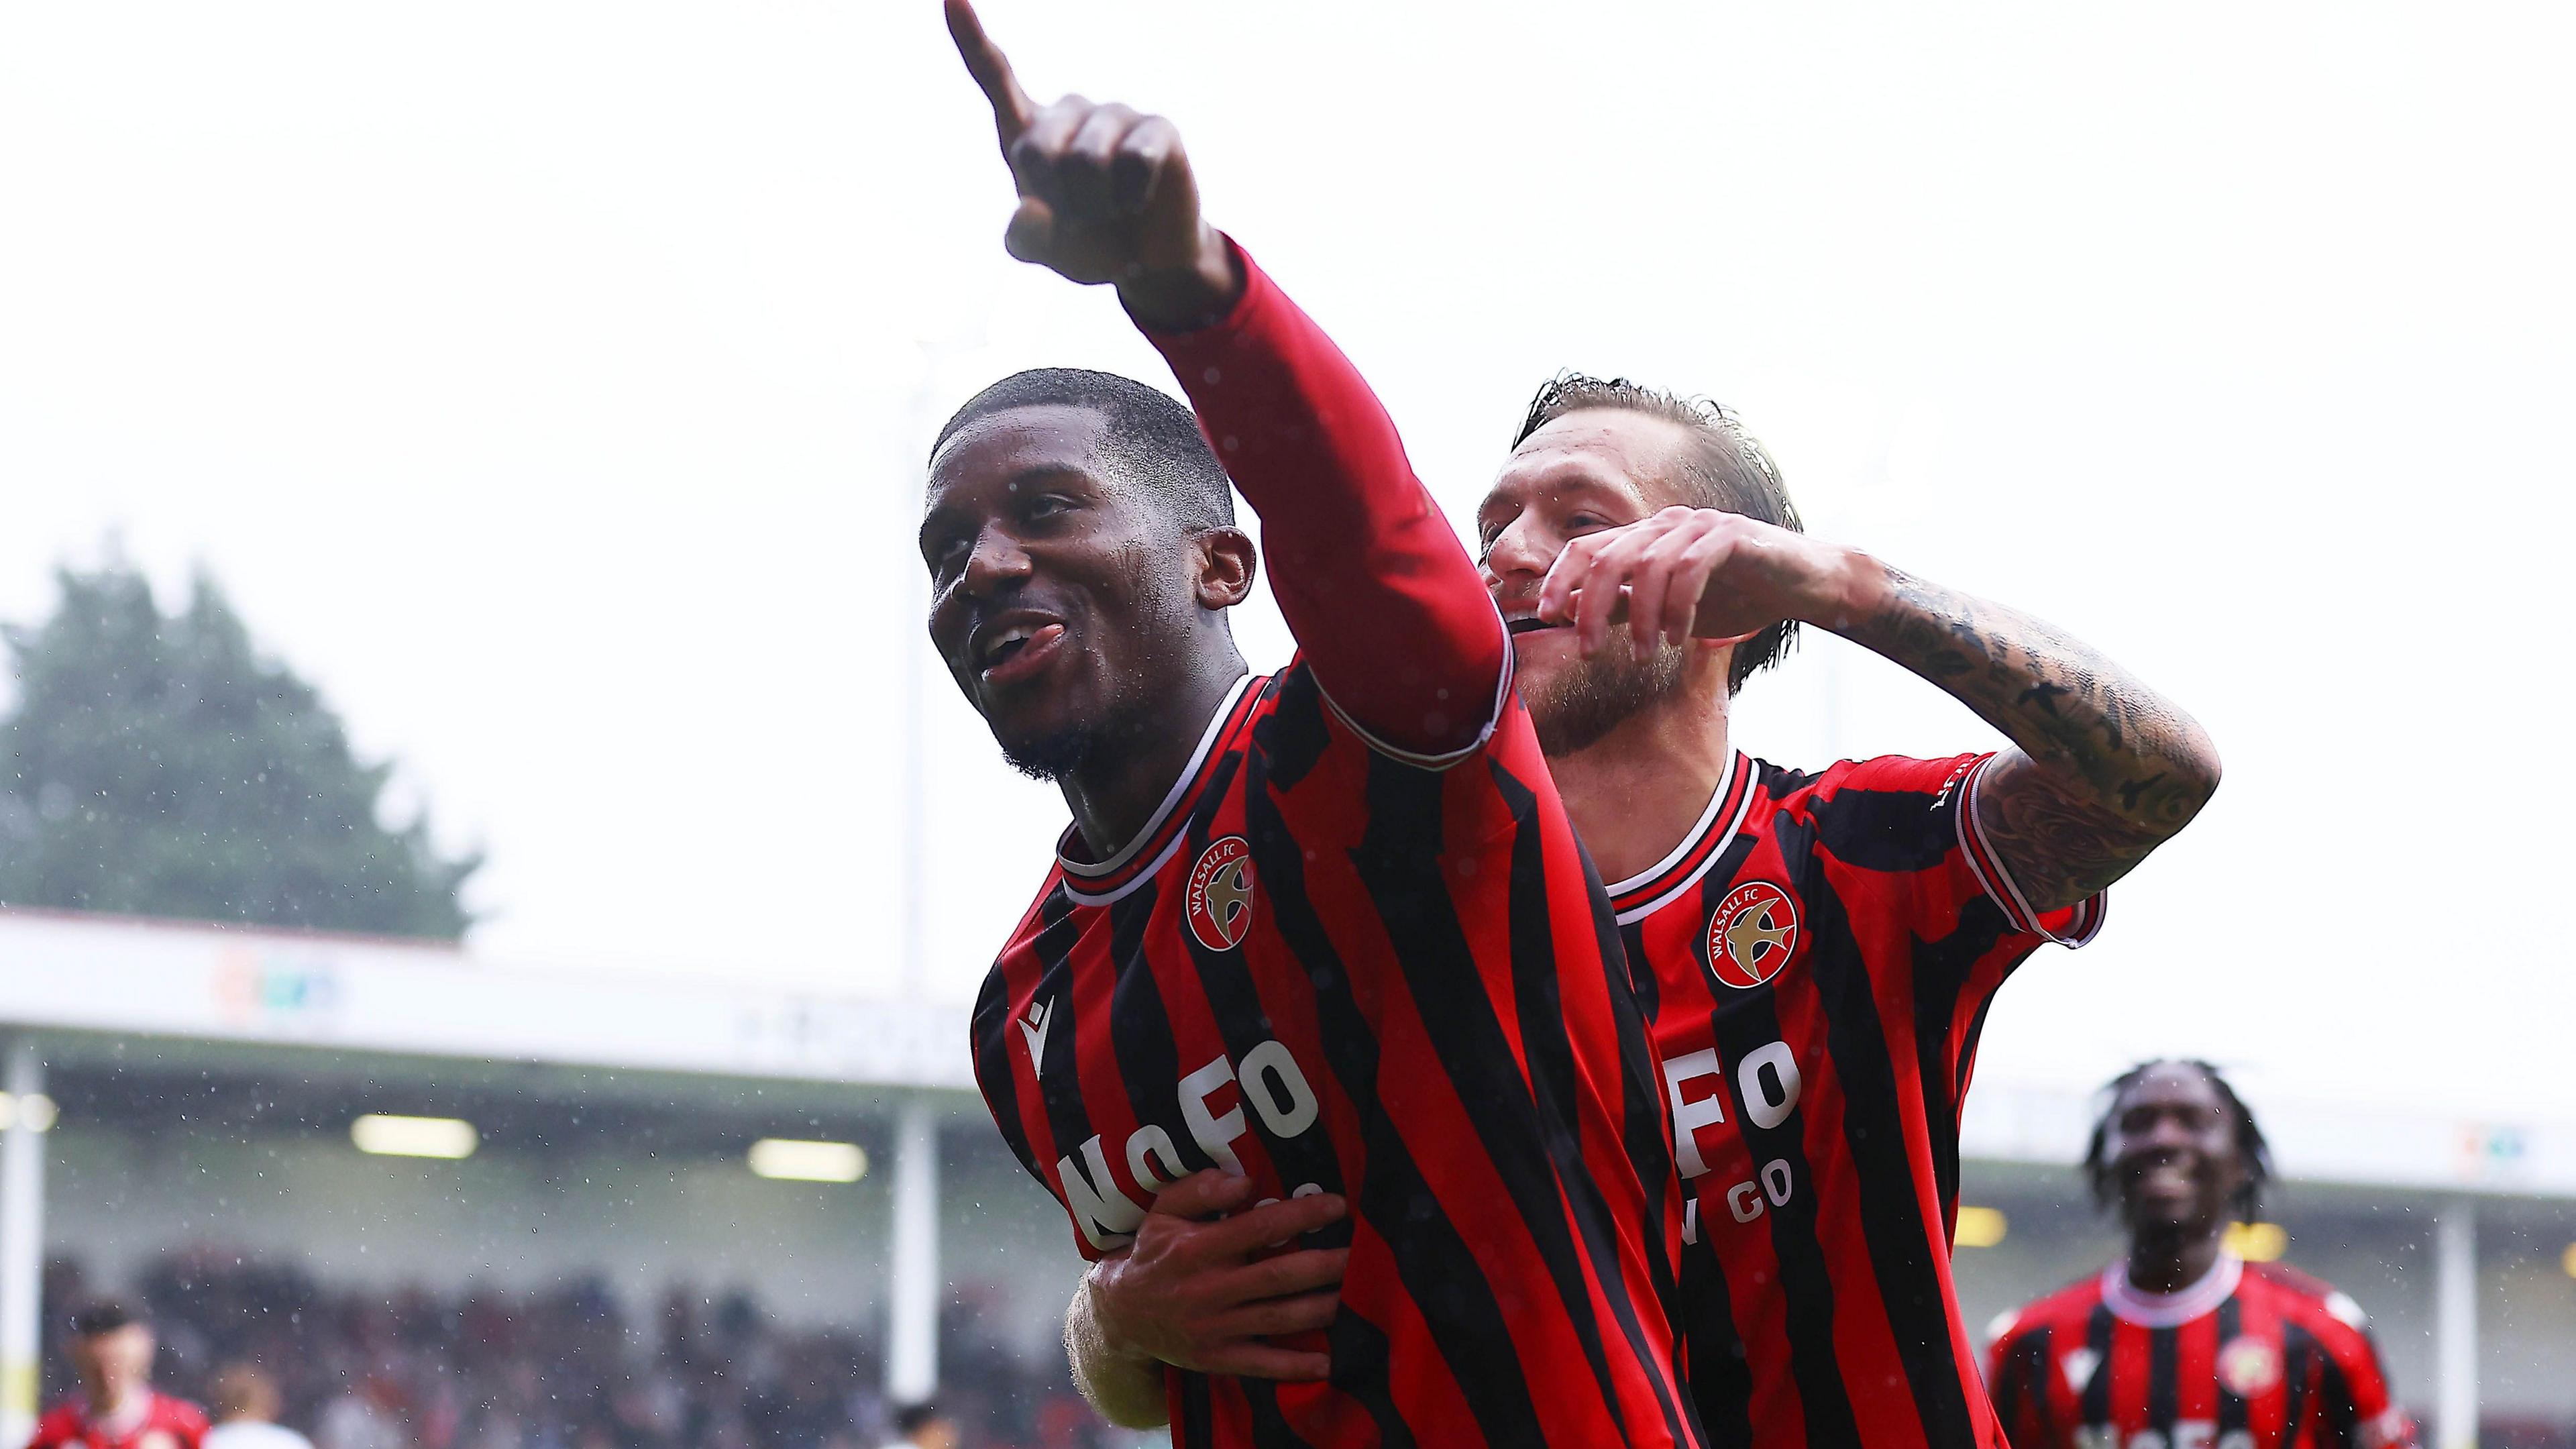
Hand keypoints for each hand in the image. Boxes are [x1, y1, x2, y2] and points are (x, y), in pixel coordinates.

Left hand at [945, 0, 1239, 326]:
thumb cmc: (1088, 244)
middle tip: (1080, 217)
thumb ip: (1025, 238)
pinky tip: (1138, 201)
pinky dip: (1132, 199)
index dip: (971, 39)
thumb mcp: (1046, 251)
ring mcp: (1114, 114)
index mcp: (1029, 131)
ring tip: (1110, 211)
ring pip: (1088, 161)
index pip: (993, 77)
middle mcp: (1068, 110)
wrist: (1148, 262)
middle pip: (1039, 149)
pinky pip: (1134, 163)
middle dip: (1057, 200)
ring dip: (1096, 206)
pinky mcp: (1157, 128)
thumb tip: (1028, 211)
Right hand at [1086, 1170, 1348, 1379]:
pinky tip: (1330, 1363)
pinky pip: (1262, 1364)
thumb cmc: (1153, 1253)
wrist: (1120, 1315)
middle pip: (1278, 1276)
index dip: (1302, 1215)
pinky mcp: (1217, 1358)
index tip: (1339, 1205)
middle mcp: (1208, 1289)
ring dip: (1322, 1308)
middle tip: (1362, 1254)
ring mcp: (1213, 1328)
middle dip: (1325, 1265)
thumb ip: (1200, 1190)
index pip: (1258, 1227)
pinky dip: (1296, 1366)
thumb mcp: (1162, 1211)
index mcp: (1197, 1249)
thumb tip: (1244, 1181)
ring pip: (1278, 1318)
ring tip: (1357, 1296)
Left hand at [1534, 506, 1869, 659]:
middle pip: (1607, 556)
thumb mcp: (1667, 609)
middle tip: (1585, 651)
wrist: (1804, 583)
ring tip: (1642, 655)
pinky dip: (1678, 608)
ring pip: (1648, 566)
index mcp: (1646, 537)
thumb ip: (1624, 608)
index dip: (1559, 580)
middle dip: (1588, 607)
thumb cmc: (1736, 595)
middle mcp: (1667, 525)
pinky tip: (1678, 638)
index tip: (1544, 617)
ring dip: (1638, 618)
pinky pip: (1691, 569)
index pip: (1586, 549)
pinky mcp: (1732, 536)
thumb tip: (1575, 618)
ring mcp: (1700, 526)